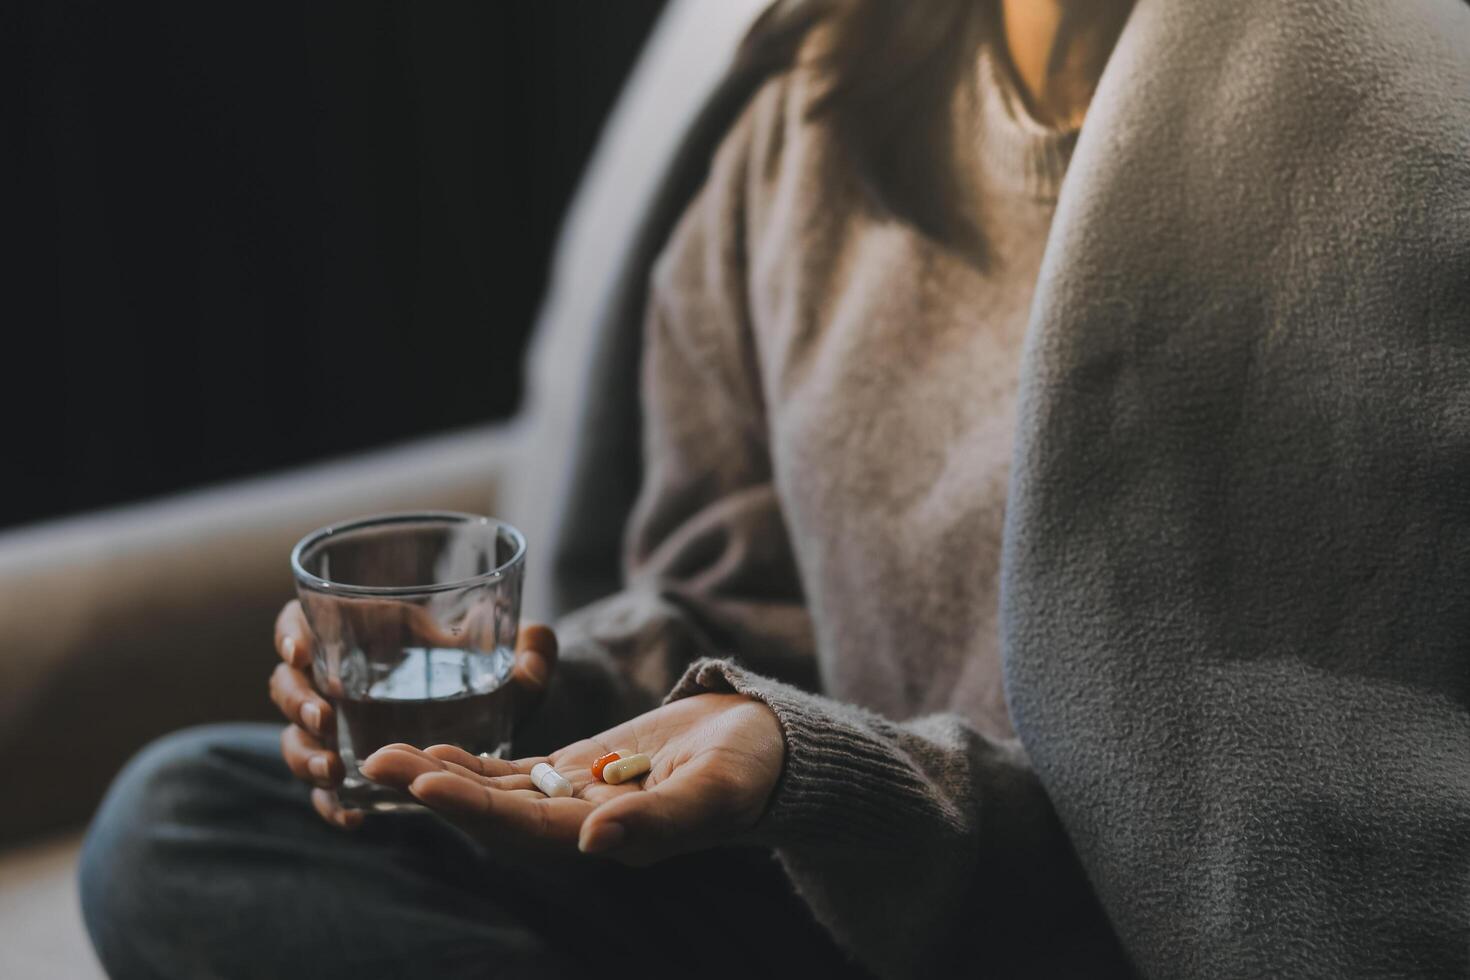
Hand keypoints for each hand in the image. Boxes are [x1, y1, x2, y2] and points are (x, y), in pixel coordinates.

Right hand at [268, 598, 558, 828]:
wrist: (500, 716)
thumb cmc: (495, 670)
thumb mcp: (516, 657)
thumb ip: (531, 652)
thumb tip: (535, 655)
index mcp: (361, 633)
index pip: (302, 624)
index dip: (291, 632)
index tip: (302, 650)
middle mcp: (338, 679)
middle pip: (288, 684)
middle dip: (296, 702)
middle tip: (325, 718)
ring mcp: (338, 727)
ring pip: (295, 737)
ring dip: (303, 754)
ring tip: (335, 771)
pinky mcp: (351, 770)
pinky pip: (324, 789)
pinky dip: (330, 804)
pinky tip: (352, 819)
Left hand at [359, 692, 783, 865]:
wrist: (767, 745)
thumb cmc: (751, 769)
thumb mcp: (713, 790)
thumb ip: (656, 819)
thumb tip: (592, 842)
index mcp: (614, 839)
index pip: (528, 829)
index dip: (476, 809)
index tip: (427, 784)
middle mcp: (584, 828)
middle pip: (496, 814)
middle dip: (437, 791)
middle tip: (375, 762)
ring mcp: (578, 798)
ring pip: (498, 792)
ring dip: (444, 775)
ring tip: (385, 754)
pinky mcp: (581, 770)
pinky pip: (518, 772)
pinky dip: (477, 762)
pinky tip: (436, 747)